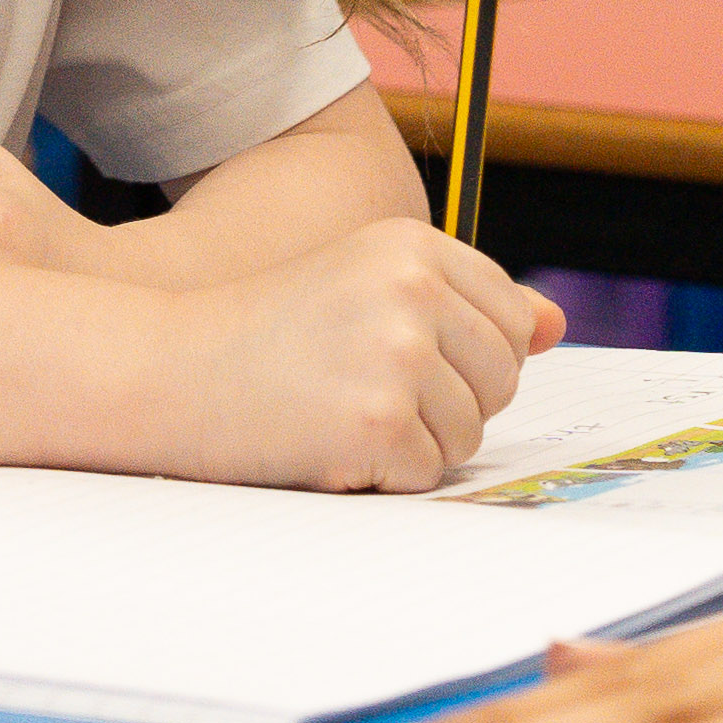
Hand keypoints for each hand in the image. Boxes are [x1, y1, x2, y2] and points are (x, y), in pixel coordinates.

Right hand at [156, 220, 559, 491]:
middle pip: (503, 378)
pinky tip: (329, 445)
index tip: (404, 359)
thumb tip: (554, 324)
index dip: (467, 356)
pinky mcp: (376, 422)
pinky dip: (383, 477)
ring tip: (341, 414)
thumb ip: (463, 302)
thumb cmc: (266, 334)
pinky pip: (427, 474)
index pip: (512, 317)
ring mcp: (396, 355)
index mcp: (413, 245)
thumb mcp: (364, 286)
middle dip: (449, 404)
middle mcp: (412, 290)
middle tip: (365, 392)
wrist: (167, 371)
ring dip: (415, 445)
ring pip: (470, 433)